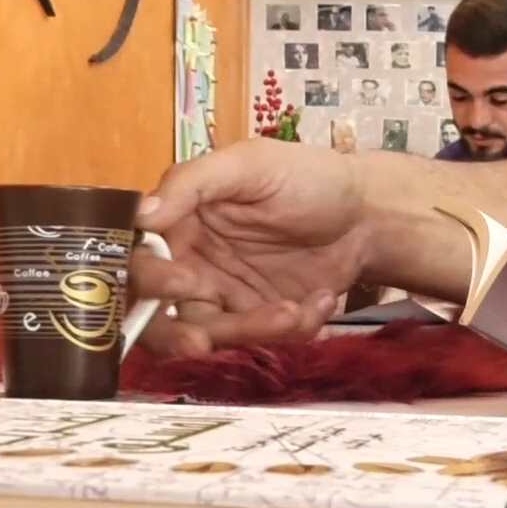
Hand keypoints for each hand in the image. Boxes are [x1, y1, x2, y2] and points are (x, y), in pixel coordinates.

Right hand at [132, 138, 372, 356]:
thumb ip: (192, 183)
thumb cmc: (306, 176)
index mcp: (177, 223)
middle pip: (158, 315)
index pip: (139, 259)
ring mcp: (226, 297)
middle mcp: (190, 264)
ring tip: (294, 312)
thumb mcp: (248, 165)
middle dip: (174, 335)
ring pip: (211, 334)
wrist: (368, 213)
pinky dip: (292, 328)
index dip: (148, 280)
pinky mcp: (260, 319)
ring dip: (250, 331)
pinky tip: (321, 300)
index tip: (182, 283)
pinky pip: (260, 340)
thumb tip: (140, 214)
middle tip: (202, 342)